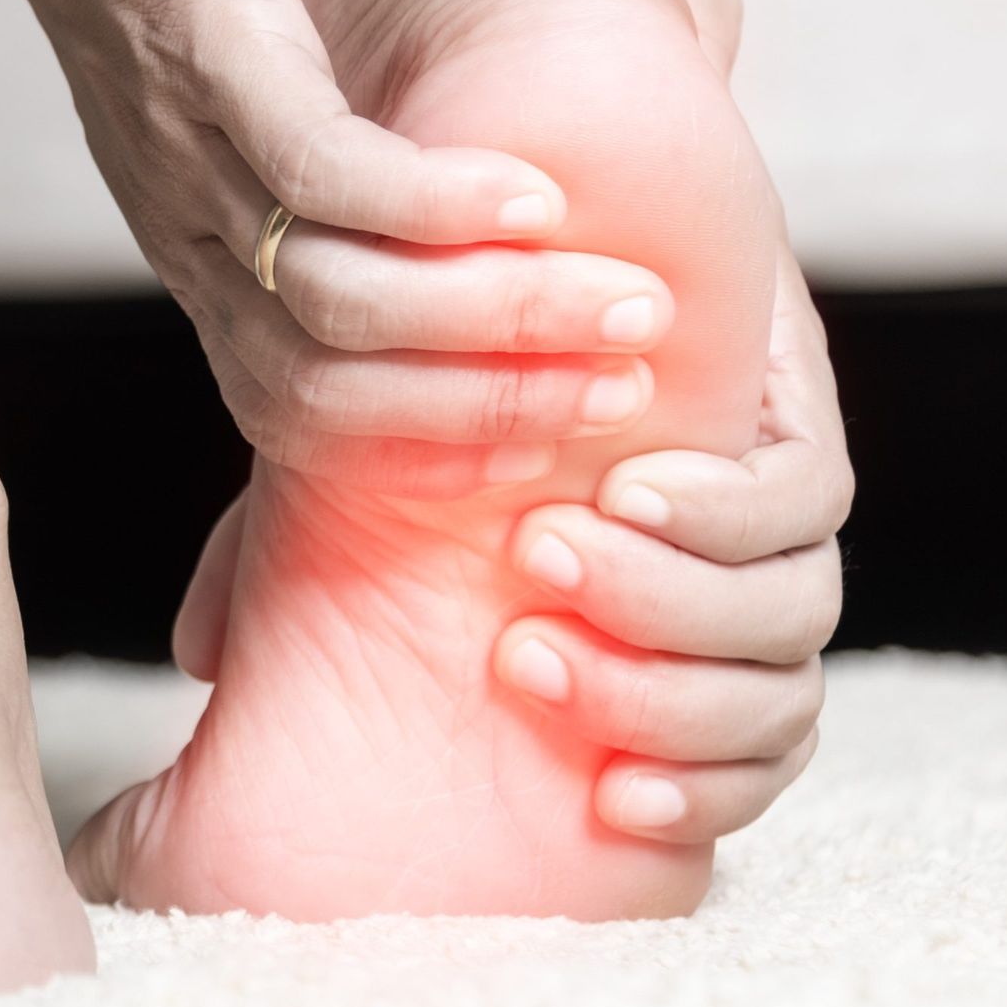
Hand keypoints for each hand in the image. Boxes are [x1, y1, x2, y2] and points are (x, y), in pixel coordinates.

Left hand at [0, 0, 674, 488]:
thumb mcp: (257, 83)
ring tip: (608, 301)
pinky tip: (524, 197)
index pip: (305, 414)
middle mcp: (186, 228)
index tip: (556, 435)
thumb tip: (489, 204)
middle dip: (485, 405)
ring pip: (334, 297)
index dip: (431, 447)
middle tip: (620, 385)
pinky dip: (431, 202)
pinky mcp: (205, 47)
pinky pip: (319, 168)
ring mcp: (189, 146)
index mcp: (201, 253)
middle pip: (327, 388)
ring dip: (488, 315)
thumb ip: (344, 159)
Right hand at [179, 243, 851, 838]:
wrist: (518, 205)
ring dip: (679, 607)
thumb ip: (299, 565)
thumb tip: (201, 660)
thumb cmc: (428, 357)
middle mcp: (728, 582)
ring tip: (556, 550)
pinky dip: (728, 516)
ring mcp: (768, 504)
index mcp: (651, 632)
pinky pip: (805, 503)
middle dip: (661, 699)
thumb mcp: (357, 477)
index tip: (601, 794)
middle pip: (771, 710)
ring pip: (792, 616)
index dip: (693, 801)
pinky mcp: (791, 411)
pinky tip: (640, 485)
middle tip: (527, 645)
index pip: (718, 770)